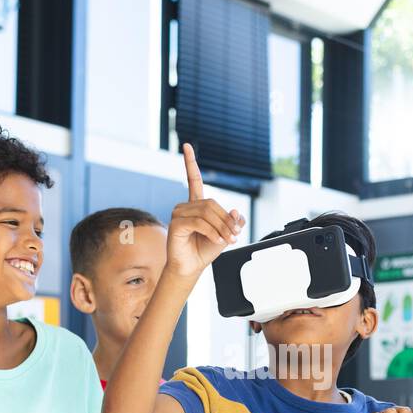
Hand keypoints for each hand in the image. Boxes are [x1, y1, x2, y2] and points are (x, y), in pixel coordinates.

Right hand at [166, 143, 244, 276]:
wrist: (192, 267)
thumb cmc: (205, 249)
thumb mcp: (226, 233)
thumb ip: (233, 221)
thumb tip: (236, 211)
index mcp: (196, 205)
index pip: (194, 179)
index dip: (190, 163)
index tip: (186, 146)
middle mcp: (186, 206)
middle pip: (211, 203)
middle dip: (226, 219)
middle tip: (235, 235)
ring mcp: (179, 213)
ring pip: (206, 212)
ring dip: (221, 227)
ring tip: (227, 239)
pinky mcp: (176, 224)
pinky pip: (199, 223)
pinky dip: (212, 231)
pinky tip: (216, 240)